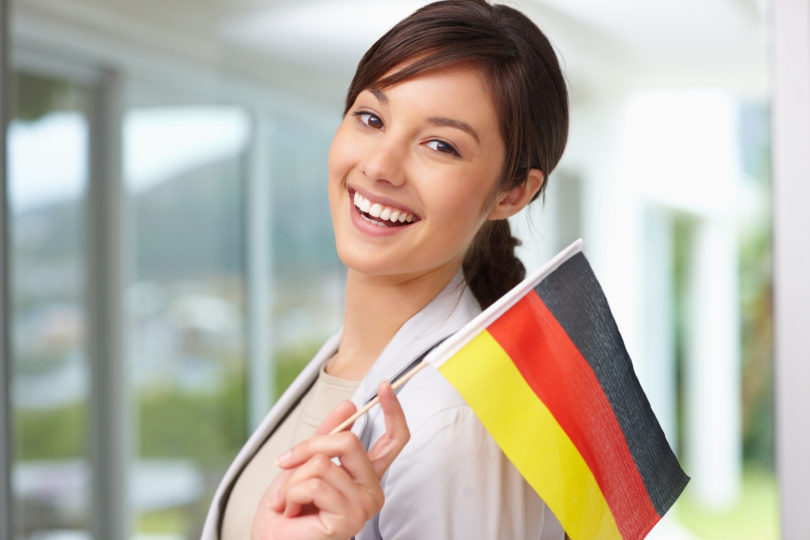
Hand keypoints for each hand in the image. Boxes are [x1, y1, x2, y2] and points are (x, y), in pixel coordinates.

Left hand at [251, 381, 409, 539]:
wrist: (271, 539)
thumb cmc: (288, 508)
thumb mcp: (304, 463)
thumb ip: (326, 435)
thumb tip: (349, 406)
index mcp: (367, 475)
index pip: (394, 440)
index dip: (393, 411)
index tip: (385, 386)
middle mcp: (372, 490)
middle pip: (348, 441)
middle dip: (308, 447)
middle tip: (286, 462)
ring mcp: (364, 506)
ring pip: (323, 464)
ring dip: (293, 480)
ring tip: (289, 500)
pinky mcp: (348, 519)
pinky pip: (315, 484)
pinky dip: (291, 494)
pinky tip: (291, 511)